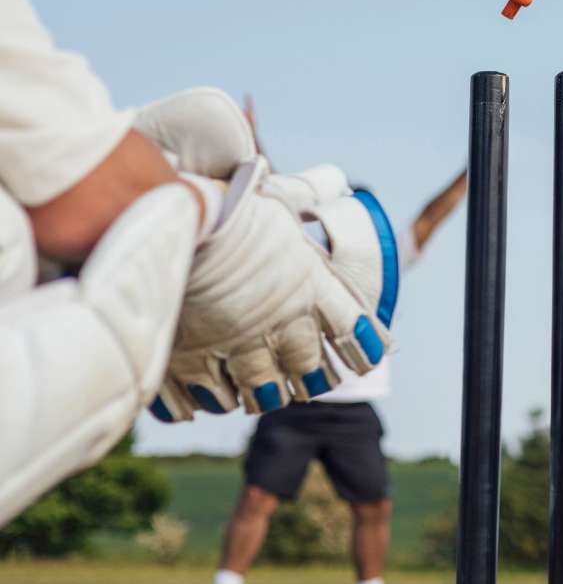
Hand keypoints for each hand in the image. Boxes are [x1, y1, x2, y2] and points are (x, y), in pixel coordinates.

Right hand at [154, 159, 392, 417]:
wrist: (176, 225)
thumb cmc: (232, 207)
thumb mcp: (279, 197)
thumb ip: (308, 193)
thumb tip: (336, 177)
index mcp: (311, 289)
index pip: (353, 330)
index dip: (362, 348)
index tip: (365, 357)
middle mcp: (280, 326)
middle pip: (308, 369)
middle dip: (311, 378)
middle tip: (310, 382)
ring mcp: (234, 349)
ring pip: (259, 392)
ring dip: (262, 395)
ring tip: (261, 395)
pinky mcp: (187, 362)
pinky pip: (199, 400)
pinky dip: (201, 404)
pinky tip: (200, 405)